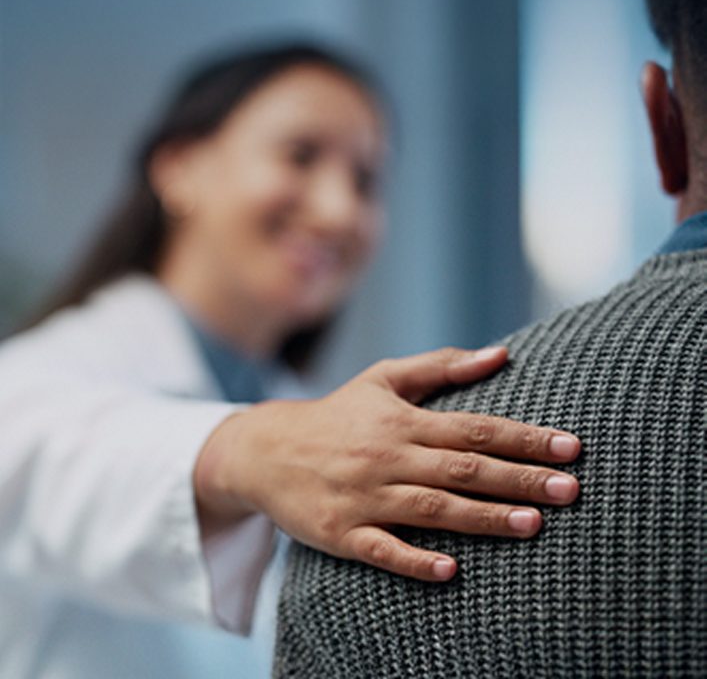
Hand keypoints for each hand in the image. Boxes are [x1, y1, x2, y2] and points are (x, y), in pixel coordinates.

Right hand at [193, 345, 579, 581]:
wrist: (264, 450)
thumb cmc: (338, 413)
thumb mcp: (384, 380)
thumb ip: (442, 367)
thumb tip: (501, 353)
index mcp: (403, 420)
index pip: (474, 428)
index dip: (523, 438)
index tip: (569, 447)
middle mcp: (387, 456)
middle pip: (463, 468)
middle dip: (520, 478)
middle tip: (571, 488)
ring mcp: (364, 497)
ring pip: (432, 509)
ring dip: (484, 518)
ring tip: (535, 525)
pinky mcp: (342, 533)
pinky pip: (382, 550)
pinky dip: (415, 560)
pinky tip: (451, 571)